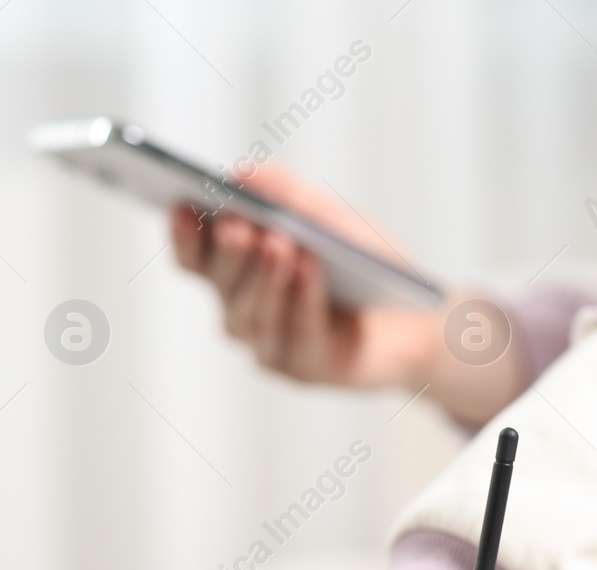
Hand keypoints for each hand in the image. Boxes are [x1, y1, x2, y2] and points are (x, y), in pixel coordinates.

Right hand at [171, 166, 523, 425]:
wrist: (414, 317)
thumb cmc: (361, 266)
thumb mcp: (327, 218)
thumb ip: (286, 195)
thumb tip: (244, 174)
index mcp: (235, 272)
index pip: (194, 257)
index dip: (183, 234)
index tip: (182, 204)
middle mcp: (241, 310)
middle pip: (220, 284)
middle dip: (229, 253)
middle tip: (237, 223)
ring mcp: (268, 344)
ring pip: (254, 314)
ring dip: (265, 277)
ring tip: (278, 243)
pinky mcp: (302, 367)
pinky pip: (297, 332)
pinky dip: (301, 299)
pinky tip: (307, 268)